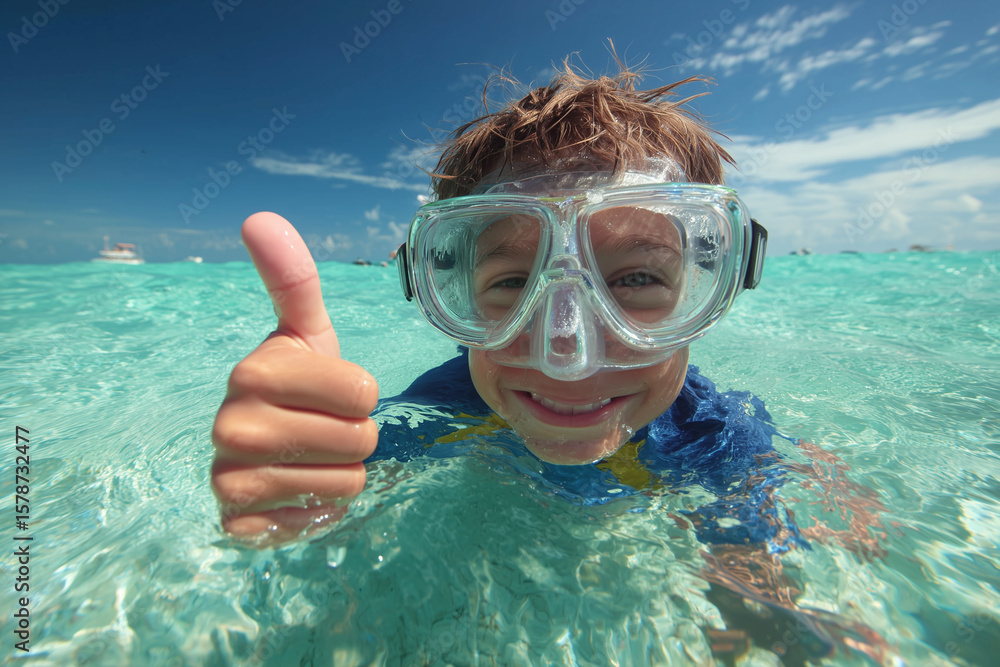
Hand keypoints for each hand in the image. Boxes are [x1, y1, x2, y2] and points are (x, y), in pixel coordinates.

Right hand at [211, 212, 378, 542]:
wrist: (263, 449)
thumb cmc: (298, 384)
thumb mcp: (304, 332)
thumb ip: (292, 278)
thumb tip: (259, 216)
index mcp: (252, 372)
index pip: (363, 391)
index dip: (360, 394)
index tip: (331, 391)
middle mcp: (232, 428)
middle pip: (359, 441)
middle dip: (355, 436)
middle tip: (322, 427)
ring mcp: (231, 481)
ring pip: (346, 483)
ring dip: (342, 474)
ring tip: (310, 457)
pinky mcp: (239, 525)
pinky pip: (318, 520)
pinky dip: (319, 510)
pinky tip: (296, 490)